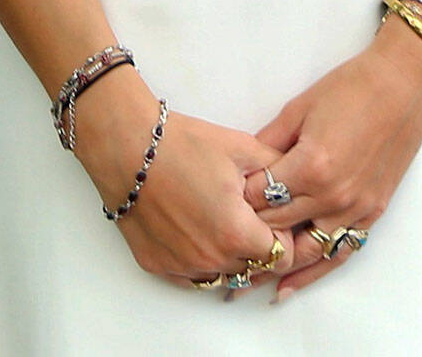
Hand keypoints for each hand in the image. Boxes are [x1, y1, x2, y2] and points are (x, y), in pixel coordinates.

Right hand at [73, 69, 294, 288]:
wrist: (128, 146)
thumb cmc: (181, 145)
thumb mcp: (241, 148)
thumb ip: (276, 170)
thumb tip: (294, 183)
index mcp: (237, 233)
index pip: (282, 256)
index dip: (284, 235)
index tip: (274, 217)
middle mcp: (212, 259)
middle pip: (253, 268)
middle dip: (258, 245)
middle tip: (248, 215)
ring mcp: (183, 266)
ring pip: (223, 275)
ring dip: (230, 256)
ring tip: (221, 220)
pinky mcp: (158, 266)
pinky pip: (192, 276)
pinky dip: (201, 259)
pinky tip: (197, 229)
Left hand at [242, 20, 421, 298]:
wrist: (403, 86)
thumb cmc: (350, 88)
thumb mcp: (299, 108)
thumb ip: (269, 142)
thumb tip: (242, 167)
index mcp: (310, 166)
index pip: (260, 197)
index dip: (237, 200)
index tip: (217, 204)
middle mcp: (332, 196)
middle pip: (279, 226)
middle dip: (248, 234)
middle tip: (218, 245)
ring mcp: (355, 208)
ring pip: (306, 250)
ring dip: (275, 264)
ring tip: (242, 282)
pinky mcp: (372, 212)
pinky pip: (338, 251)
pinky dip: (312, 272)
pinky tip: (287, 287)